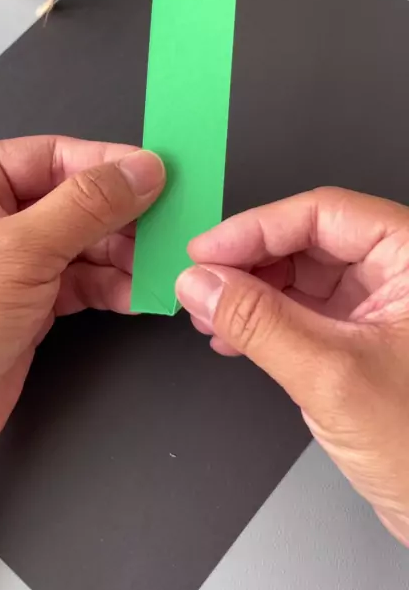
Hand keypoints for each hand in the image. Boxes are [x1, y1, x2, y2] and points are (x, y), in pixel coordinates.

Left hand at [0, 137, 164, 495]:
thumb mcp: (18, 253)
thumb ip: (86, 207)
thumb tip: (140, 171)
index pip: (53, 156)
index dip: (110, 164)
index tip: (158, 172)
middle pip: (76, 200)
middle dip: (125, 216)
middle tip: (171, 223)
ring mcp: (12, 262)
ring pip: (86, 244)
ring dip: (127, 255)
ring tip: (164, 263)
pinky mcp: (30, 303)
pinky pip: (84, 282)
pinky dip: (114, 287)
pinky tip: (141, 292)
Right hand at [177, 187, 408, 545]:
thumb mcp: (333, 376)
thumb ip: (260, 322)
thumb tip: (203, 283)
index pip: (324, 214)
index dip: (257, 227)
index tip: (207, 251)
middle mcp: (400, 276)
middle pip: (308, 241)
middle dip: (248, 262)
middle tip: (200, 282)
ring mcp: (379, 309)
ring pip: (300, 277)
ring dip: (249, 293)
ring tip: (209, 313)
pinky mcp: (361, 341)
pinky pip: (302, 313)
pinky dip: (263, 322)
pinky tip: (231, 337)